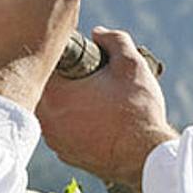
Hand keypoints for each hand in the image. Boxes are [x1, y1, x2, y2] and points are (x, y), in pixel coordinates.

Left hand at [37, 27, 177, 185]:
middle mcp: (46, 119)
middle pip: (48, 88)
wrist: (146, 158)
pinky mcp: (66, 155)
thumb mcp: (131, 64)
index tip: (82, 56)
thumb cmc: (138, 111)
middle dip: (67, 79)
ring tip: (96, 98)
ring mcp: (54, 140)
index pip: (47, 63)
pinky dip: (75, 123)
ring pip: (54, 111)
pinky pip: (64, 130)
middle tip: (91, 76)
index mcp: (54, 93)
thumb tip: (98, 34)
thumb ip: (114, 40)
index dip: (64, 55)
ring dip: (69, 102)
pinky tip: (97, 119)